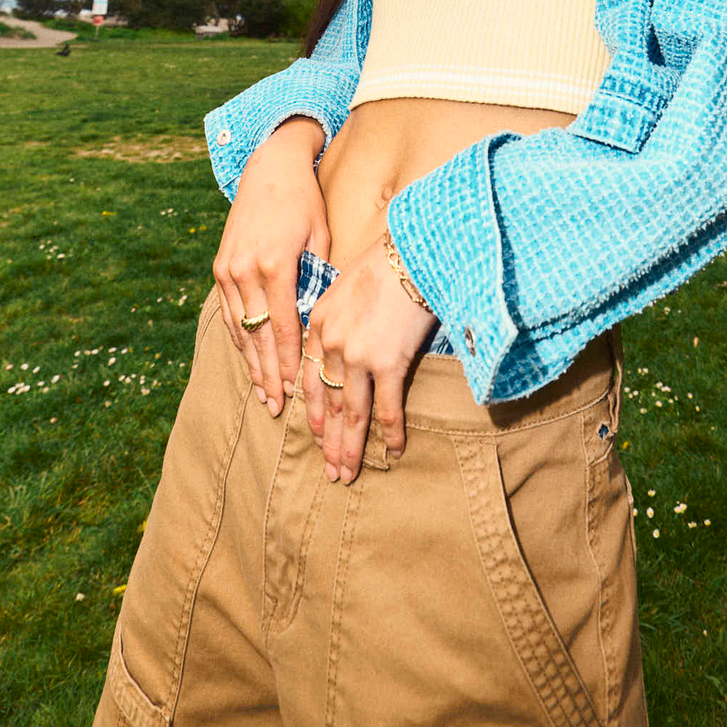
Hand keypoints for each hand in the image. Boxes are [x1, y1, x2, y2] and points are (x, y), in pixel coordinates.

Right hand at [212, 116, 327, 415]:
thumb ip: (319, 277)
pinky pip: (228, 313)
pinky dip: (239, 340)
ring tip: (264, 395)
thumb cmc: (305, 202)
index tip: (298, 390)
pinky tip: (249, 361)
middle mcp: (245, 270)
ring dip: (252, 364)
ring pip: (240, 329)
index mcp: (275, 263)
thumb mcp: (321, 236)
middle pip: (258, 335)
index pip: (284, 326)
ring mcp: (227, 269)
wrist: (269, 168)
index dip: (290, 361)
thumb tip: (323, 320)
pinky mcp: (219, 267)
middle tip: (278, 407)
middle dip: (269, 374)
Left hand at [304, 235, 436, 483]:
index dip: (313, 412)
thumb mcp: (346, 285)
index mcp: (319, 324)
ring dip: (350, 447)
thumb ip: (338, 317)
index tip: (316, 436)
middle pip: (328, 402)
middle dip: (328, 441)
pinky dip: (391, 433)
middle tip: (330, 471)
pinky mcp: (387, 362)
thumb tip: (346, 342)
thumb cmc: (387, 263)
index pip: (310, 379)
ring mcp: (358, 356)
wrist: (415, 251)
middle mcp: (332, 344)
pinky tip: (394, 452)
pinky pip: (387, 407)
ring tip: (347, 474)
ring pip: (352, 413)